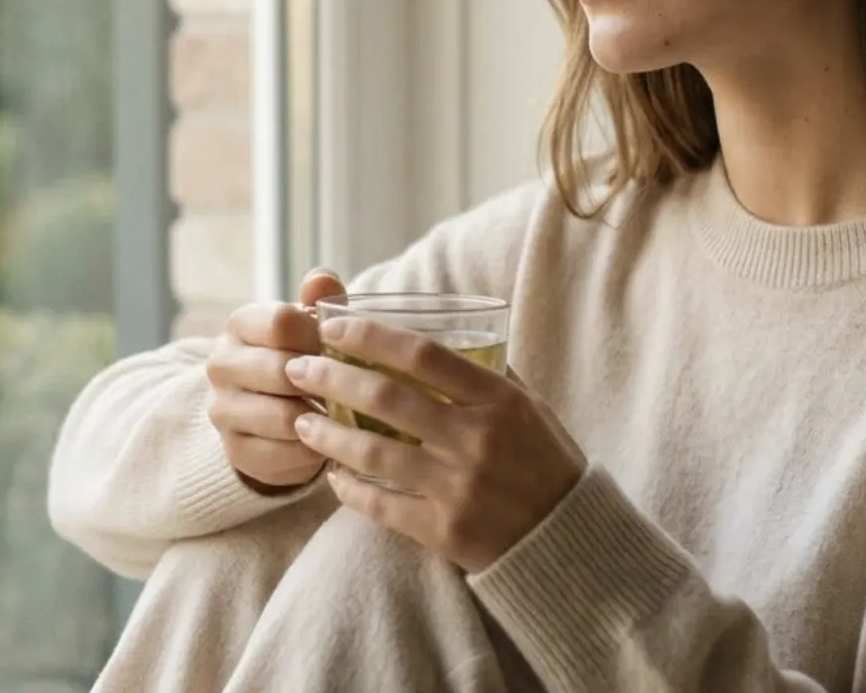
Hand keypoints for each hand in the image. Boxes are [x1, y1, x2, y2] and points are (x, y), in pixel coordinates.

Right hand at [205, 268, 346, 493]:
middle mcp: (221, 364)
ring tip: (345, 417)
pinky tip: (328, 442)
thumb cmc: (300, 357)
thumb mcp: (311, 326)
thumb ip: (319, 300)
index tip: (341, 348)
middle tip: (354, 389)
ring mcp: (223, 410)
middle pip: (281, 371)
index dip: (320, 336)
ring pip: (282, 417)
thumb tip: (323, 279)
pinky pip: (283, 455)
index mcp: (240, 324)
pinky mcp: (235, 450)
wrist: (270, 412)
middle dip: (324, 382)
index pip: (281, 322)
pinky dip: (312, 452)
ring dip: (320, 420)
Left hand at [285, 316, 586, 572]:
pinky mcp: (444, 530)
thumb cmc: (546, 463)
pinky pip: (381, 503)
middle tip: (298, 369)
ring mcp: (459, 486)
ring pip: (373, 451)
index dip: (371, 335)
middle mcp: (476, 439)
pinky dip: (349, 487)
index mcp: (498, 400)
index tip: (333, 326)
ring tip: (301, 422)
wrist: (566, 540)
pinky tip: (332, 474)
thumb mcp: (530, 408)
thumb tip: (446, 331)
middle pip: (386, 396)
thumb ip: (489, 374)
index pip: (423, 354)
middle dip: (331, 378)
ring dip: (327, 433)